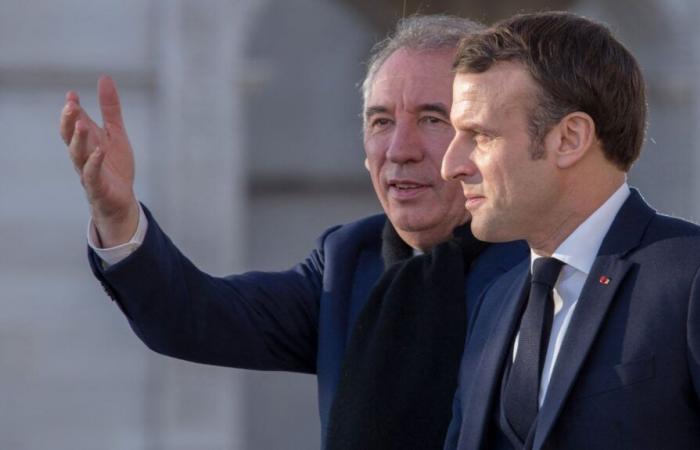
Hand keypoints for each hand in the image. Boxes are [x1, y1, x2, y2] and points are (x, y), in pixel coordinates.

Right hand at [60, 75, 138, 246]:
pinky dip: (94, 162)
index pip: (75, 122)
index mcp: (87, 141)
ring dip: (79, 139)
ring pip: (77, 155)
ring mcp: (88, 171)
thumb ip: (110, 109)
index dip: (72, 109)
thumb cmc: (115, 166)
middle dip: (69, 121)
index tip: (71, 94)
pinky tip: (99, 151)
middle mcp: (83, 155)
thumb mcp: (116, 133)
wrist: (122, 201)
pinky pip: (93, 174)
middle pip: (70, 137)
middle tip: (71, 105)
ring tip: (81, 124)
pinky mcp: (98, 187)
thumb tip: (104, 78)